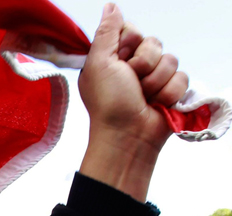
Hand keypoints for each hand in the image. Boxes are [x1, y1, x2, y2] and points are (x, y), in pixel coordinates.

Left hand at [78, 4, 187, 201]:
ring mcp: (153, 78)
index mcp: (111, 57)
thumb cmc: (108, 103)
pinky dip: (169, 93)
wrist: (127, 136)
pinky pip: (182, 78)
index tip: (121, 58)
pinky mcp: (171, 90)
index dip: (130, 42)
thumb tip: (111, 6)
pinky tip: (156, 104)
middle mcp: (132, 65)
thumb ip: (106, 33)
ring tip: (143, 97)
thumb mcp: (99, 63)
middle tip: (131, 81)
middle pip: (153, 42)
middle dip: (144, 63)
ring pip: (170, 60)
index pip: (131, 30)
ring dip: (156, 81)